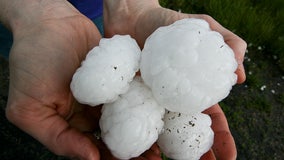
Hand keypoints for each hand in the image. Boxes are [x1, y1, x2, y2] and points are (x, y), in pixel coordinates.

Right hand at [4, 1, 161, 158]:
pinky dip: (144, 104)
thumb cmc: (33, 62)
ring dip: (142, 131)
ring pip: (127, 118)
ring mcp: (105, 95)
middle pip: (114, 137)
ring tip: (160, 145)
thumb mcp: (29, 108)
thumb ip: (56, 137)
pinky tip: (158, 115)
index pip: (93, 149)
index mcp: (70, 124)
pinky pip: (132, 93)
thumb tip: (90, 158)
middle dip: (133, 150)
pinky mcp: (117, 78)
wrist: (50, 22)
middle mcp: (89, 112)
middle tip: (153, 158)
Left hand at [104, 1, 245, 158]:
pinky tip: (137, 153)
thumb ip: (228, 43)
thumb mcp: (203, 25)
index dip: (221, 138)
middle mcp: (172, 101)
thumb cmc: (169, 21)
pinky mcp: (128, 98)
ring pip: (160, 134)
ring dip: (166, 154)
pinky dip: (136, 138)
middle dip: (196, 155)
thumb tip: (240, 75)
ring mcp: (150, 101)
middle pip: (186, 134)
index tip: (229, 157)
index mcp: (192, 90)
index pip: (211, 119)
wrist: (133, 16)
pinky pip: (132, 121)